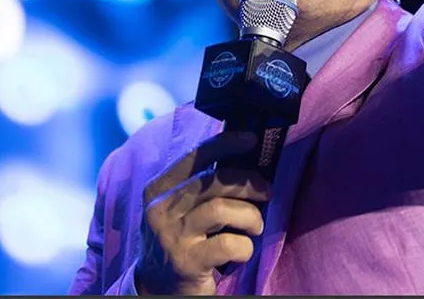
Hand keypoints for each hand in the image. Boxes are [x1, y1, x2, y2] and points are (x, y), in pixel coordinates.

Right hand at [135, 132, 270, 294]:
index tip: (251, 139)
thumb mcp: (179, 208)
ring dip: (250, 215)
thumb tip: (243, 160)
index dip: (225, 143)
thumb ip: (200, 186)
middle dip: (248, 183)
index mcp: (158, 189)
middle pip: (214, 181)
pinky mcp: (185, 263)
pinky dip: (245, 246)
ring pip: (221, 209)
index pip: (194, 157)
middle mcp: (160, 209)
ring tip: (255, 226)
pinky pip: (227, 244)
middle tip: (267, 192)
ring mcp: (171, 236)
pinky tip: (243, 251)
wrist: (156, 287)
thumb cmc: (178, 239)